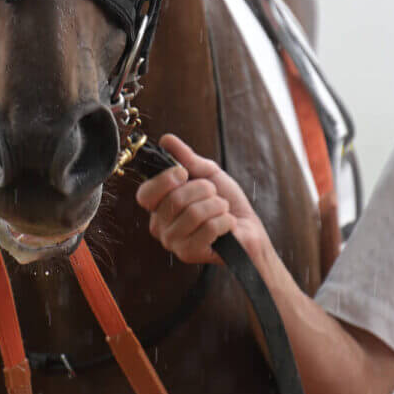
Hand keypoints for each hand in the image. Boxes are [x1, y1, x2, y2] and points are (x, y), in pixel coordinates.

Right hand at [135, 133, 269, 264]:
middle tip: (213, 195)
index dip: (165, 180)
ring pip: (193, 213)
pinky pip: (208, 228)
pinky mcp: (190, 254)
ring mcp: (173, 243)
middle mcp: (160, 226)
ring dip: (217, 206)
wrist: (248, 229)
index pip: (145, 194)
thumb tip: (166, 140)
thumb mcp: (207, 174)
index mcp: (159, 207)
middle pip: (174, 200)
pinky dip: (225, 221)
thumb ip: (186, 158)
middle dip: (203, 190)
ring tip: (221, 210)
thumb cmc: (226, 202)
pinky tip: (227, 225)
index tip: (184, 173)